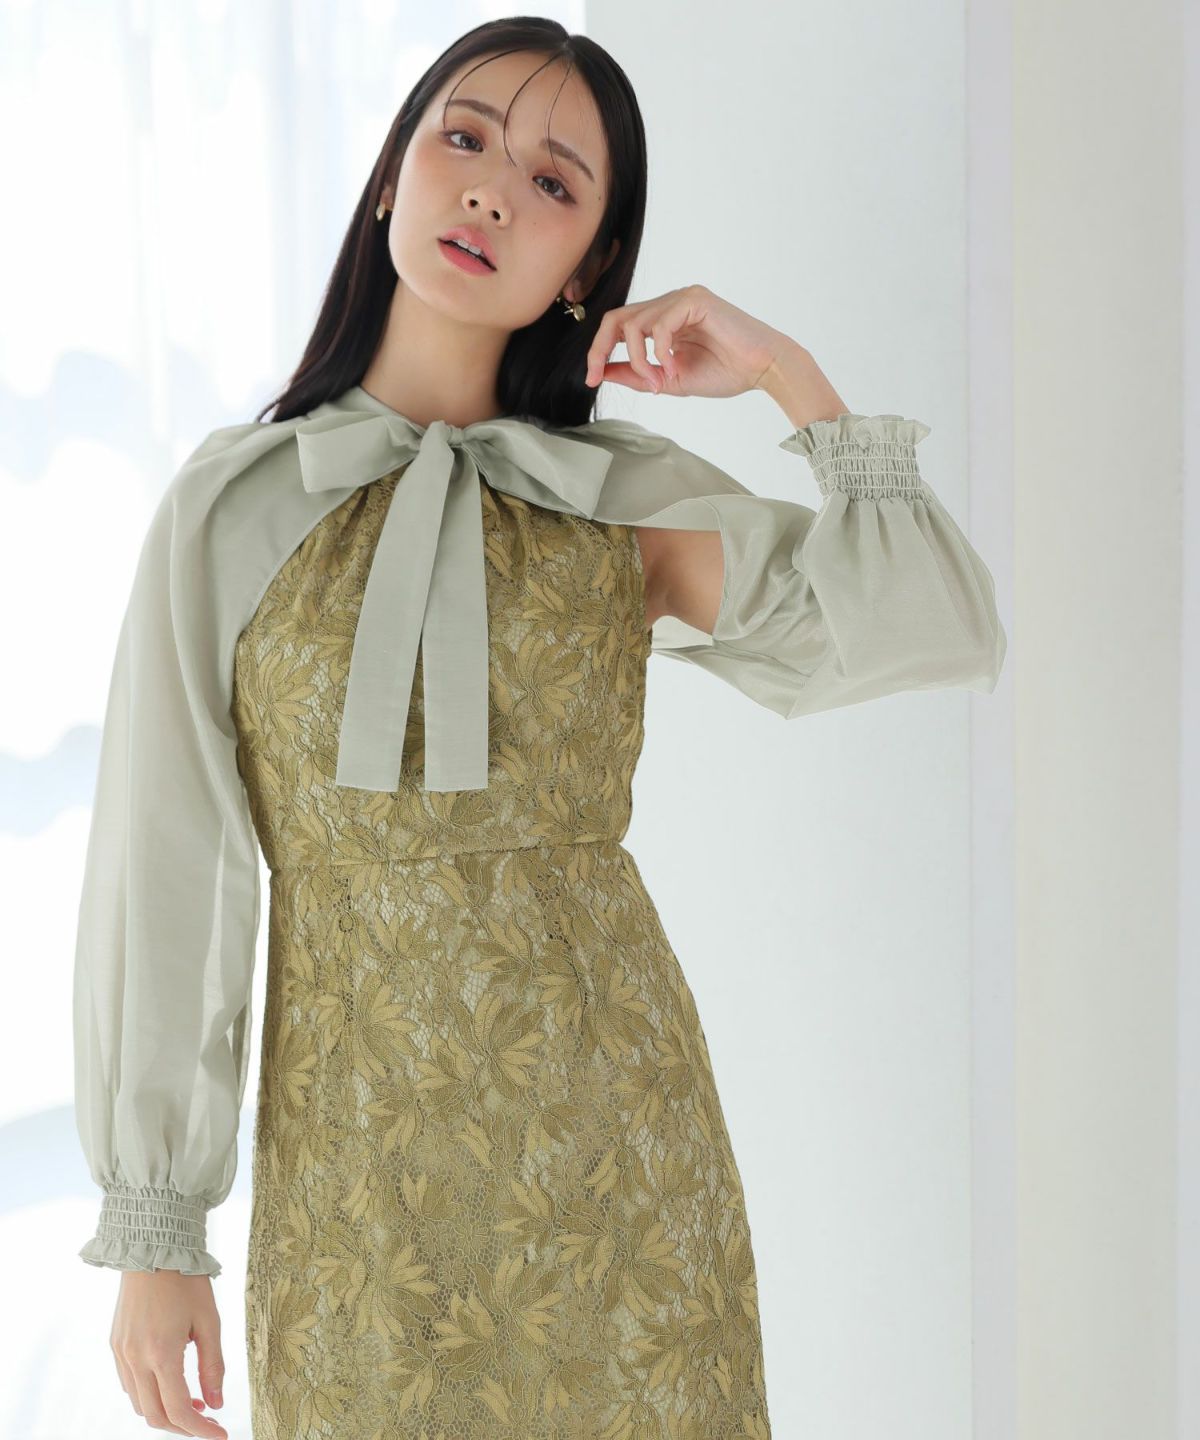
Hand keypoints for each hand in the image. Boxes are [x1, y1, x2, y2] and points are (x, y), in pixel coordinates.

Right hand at [110, 1270, 227, 1437]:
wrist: (152, 1248)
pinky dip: (150, 1395)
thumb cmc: (186, 1281)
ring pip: (139, 1404)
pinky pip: (129, 1385)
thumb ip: (212, 1365)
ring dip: (165, 1412)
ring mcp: (121, 1353)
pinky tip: (170, 1383)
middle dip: (182, 1427)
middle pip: (155, 1416)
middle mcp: (135, 1359)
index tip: (221, 1435)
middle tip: (207, 1422)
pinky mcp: (115, 1344)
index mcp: (161, 1353)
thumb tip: (216, 1403)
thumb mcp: (209, 1321)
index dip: (200, 1430)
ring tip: (194, 1402)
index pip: (179, 1410)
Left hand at [583, 284, 795, 399]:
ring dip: (640, 361)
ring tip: (660, 383)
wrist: (763, 369)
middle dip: (600, 349)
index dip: (598, 351)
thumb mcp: (670, 379)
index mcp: (662, 320)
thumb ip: (637, 374)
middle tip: (598, 376)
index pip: (617, 326)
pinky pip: (659, 325)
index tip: (592, 379)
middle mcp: (669, 304)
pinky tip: (674, 368)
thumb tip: (604, 373)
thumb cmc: (726, 372)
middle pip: (616, 318)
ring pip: (634, 324)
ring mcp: (681, 298)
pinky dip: (660, 352)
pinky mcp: (695, 300)